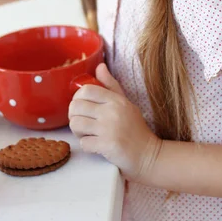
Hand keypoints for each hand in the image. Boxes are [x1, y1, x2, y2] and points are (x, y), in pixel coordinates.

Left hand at [68, 63, 161, 181]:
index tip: (81, 106)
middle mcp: (111, 112)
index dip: (77, 97)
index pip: (86, 90)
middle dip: (73, 115)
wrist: (148, 154)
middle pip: (76, 106)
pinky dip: (86, 145)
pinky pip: (83, 142)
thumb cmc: (135, 128)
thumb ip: (110, 85)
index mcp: (116, 100)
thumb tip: (99, 66)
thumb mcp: (125, 102)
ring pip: (75, 124)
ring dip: (77, 130)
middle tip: (81, 121)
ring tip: (86, 133)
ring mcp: (109, 129)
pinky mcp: (107, 146)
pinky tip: (94, 145)